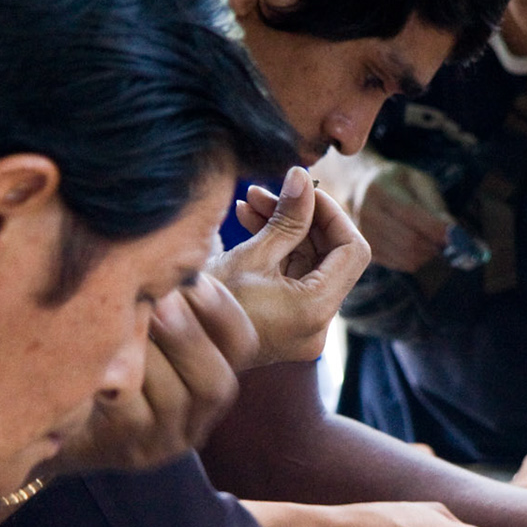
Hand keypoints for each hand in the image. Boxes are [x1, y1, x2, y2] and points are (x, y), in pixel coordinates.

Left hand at [43, 278, 255, 472]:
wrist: (46, 412)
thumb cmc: (99, 349)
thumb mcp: (138, 317)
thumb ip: (163, 288)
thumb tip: (178, 232)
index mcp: (211, 374)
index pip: (242, 345)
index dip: (221, 308)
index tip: (191, 277)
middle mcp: (198, 417)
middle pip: (217, 382)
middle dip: (186, 334)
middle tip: (155, 298)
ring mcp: (165, 441)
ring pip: (173, 398)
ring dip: (148, 351)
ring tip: (122, 317)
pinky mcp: (128, 452)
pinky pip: (129, 412)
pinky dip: (115, 377)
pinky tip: (95, 352)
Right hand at [212, 166, 370, 364]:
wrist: (175, 348)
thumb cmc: (205, 308)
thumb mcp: (250, 255)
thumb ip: (286, 217)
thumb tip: (303, 178)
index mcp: (315, 310)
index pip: (352, 251)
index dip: (333, 214)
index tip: (305, 191)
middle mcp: (317, 325)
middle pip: (330, 256)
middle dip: (302, 217)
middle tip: (267, 191)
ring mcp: (303, 327)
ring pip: (309, 264)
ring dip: (285, 230)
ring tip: (250, 201)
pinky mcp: (286, 323)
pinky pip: (294, 279)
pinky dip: (277, 251)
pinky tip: (248, 221)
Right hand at [353, 160, 454, 272]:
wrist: (361, 190)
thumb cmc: (398, 184)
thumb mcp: (419, 181)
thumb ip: (435, 204)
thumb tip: (452, 230)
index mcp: (380, 189)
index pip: (410, 213)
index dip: (435, 228)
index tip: (457, 235)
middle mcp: (366, 212)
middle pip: (408, 240)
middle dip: (434, 245)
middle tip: (448, 243)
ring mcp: (363, 235)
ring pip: (405, 257)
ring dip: (427, 255)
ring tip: (433, 244)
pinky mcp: (367, 251)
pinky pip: (398, 265)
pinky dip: (416, 260)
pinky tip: (419, 248)